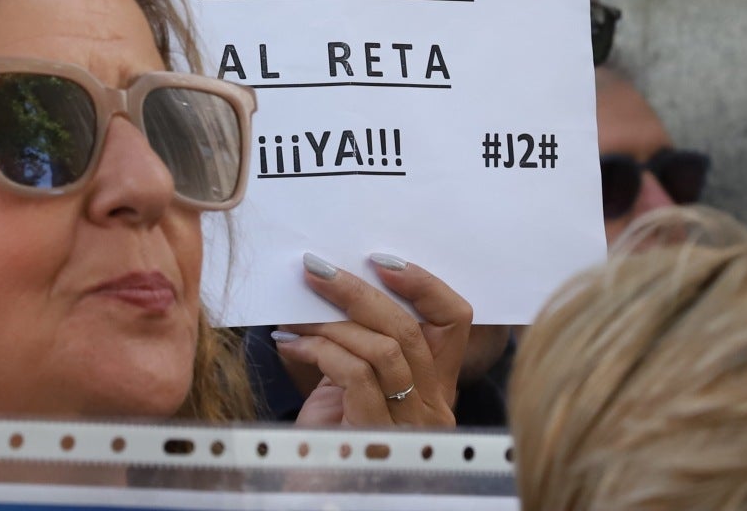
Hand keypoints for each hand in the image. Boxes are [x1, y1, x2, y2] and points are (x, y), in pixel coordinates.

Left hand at [276, 252, 469, 427]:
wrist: (311, 493)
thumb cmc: (328, 440)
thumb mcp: (349, 384)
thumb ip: (356, 343)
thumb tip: (329, 284)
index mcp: (435, 388)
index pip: (455, 321)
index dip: (425, 284)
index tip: (382, 260)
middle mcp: (433, 409)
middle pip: (410, 330)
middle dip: (360, 291)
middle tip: (317, 270)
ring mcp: (410, 429)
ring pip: (385, 349)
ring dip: (333, 319)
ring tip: (296, 311)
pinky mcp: (377, 440)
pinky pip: (356, 376)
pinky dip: (321, 350)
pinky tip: (291, 344)